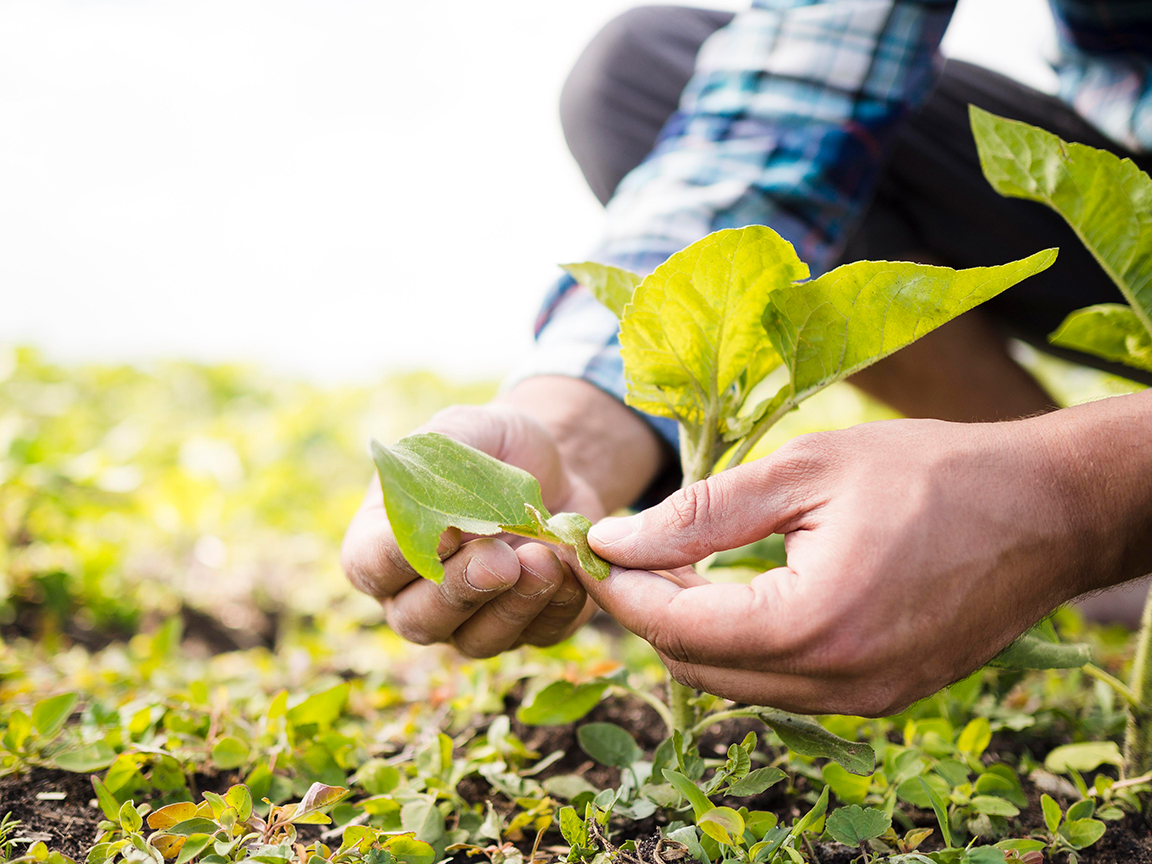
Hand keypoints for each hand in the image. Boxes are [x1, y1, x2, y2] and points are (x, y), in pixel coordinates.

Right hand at [342, 402, 602, 656]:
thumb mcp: (461, 431)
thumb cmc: (491, 447)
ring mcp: (471, 620)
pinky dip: (558, 606)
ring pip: (478, 640)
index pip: (370, 567)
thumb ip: (435, 463)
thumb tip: (439, 519)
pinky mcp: (529, 628)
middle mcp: (418, 595)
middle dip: (461, 590)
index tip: (443, 531)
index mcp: (383, 543)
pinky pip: (538, 635)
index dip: (399, 558)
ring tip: (544, 560)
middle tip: (500, 559)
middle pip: (419, 620)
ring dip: (513, 606)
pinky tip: (571, 568)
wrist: (554, 465)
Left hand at [582, 402, 1151, 715]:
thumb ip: (701, 512)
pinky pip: (781, 684)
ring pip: (735, 683)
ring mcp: (863, 699)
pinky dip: (742, 644)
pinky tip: (735, 590)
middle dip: (647, 610)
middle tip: (622, 551)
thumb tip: (615, 540)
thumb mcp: (805, 471)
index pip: (676, 626)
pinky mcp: (881, 696)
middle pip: (696, 667)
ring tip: (674, 563)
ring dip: (692, 630)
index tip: (587, 545)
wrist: (1046, 509)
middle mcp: (837, 682)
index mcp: (814, 623)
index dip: (620, 586)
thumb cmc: (931, 472)